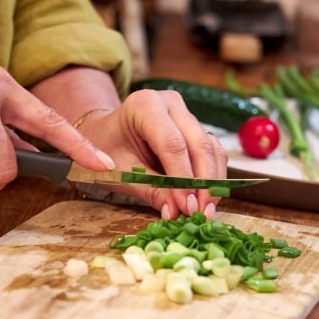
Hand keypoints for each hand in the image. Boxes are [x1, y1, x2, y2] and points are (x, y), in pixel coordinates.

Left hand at [73, 89, 228, 218]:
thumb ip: (148, 189)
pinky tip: (206, 200)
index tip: (186, 207)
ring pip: (212, 149)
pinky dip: (212, 178)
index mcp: (145, 105)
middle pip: (199, 144)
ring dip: (213, 183)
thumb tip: (175, 212)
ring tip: (205, 211)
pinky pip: (213, 153)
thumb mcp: (121, 171)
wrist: (106, 132)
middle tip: (202, 214)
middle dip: (204, 183)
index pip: (172, 144)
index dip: (183, 179)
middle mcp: (171, 104)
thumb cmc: (107, 148)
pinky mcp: (197, 128)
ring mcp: (187, 114)